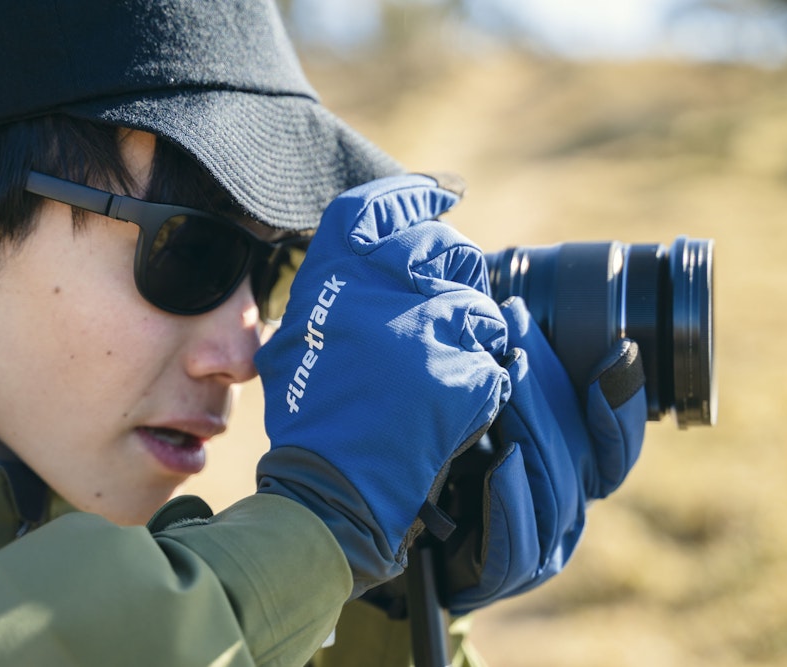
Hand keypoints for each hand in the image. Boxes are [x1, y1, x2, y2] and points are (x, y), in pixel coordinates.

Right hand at [255, 174, 511, 596]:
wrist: (331, 483)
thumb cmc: (311, 414)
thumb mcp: (295, 338)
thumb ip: (331, 291)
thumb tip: (370, 259)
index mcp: (333, 277)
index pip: (376, 207)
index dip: (413, 193)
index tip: (443, 193)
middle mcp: (378, 289)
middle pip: (441, 246)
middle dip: (454, 271)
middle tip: (446, 306)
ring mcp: (423, 328)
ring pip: (476, 302)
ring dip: (470, 330)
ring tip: (445, 365)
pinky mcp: (460, 369)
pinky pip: (492, 354)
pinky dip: (482, 375)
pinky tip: (455, 398)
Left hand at [445, 296, 646, 613]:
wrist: (380, 529)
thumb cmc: (430, 457)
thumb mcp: (468, 406)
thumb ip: (498, 366)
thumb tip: (503, 298)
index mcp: (570, 473)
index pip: (617, 445)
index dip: (623, 403)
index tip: (616, 351)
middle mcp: (564, 510)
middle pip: (583, 454)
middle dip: (551, 384)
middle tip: (517, 328)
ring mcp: (539, 547)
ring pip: (556, 491)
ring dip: (533, 430)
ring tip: (505, 379)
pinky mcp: (501, 576)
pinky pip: (520, 546)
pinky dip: (513, 501)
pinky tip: (502, 461)